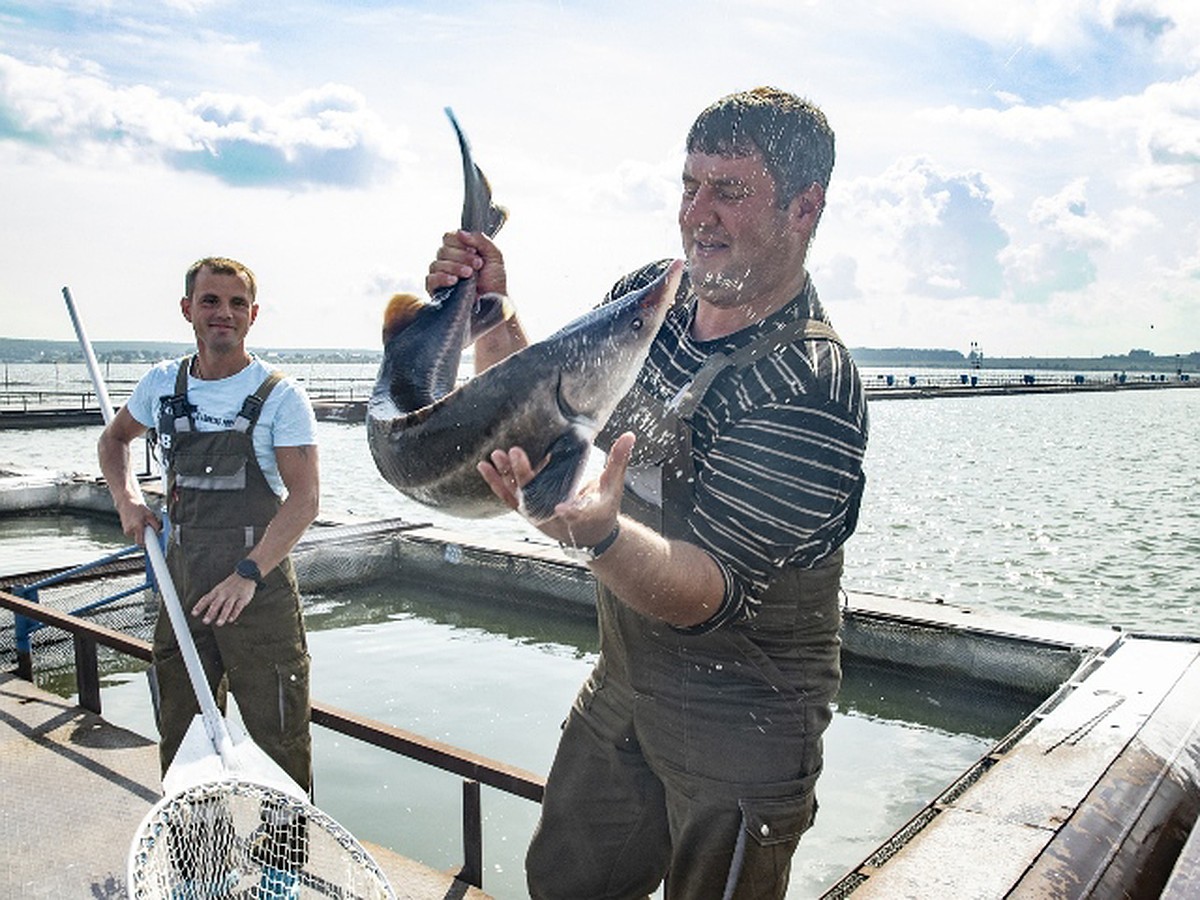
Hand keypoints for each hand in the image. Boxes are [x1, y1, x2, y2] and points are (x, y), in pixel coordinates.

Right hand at [117, 501, 161, 545]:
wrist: (126, 503)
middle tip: (148, 526)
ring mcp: (126, 531)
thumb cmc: (138, 508)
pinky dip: (138, 530)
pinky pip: (135, 533)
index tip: (152, 549)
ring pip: (138, 536)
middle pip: (141, 539)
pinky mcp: (125, 531)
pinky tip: (138, 522)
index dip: (147, 545)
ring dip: (142, 531)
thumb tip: (159, 533)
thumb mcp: (150, 514)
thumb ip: (156, 525)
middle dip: (146, 535)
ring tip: (141, 521)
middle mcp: (130, 531)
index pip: (141, 543)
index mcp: (136, 527)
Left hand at [191, 571, 256, 626]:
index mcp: (217, 591)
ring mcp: (233, 596)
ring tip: (219, 623)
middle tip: (205, 621)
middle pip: (216, 604)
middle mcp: (224, 594)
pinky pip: (238, 607)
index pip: (206, 599)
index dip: (199, 606)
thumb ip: (213, 599)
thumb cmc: (231, 584)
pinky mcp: (243, 598)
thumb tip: (207, 612)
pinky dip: (234, 613)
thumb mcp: (219, 588)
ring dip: (222, 615)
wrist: (245, 574)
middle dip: (210, 613)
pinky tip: (231, 620)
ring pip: (227, 606)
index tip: (194, 614)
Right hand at [426, 229, 507, 297]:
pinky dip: (441, 277)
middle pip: (442, 250)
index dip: (459, 241)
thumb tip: (461, 233)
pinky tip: (454, 281)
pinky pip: (430, 279)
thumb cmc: (495, 284)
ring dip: (454, 266)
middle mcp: (449, 262)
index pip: (449, 237)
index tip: (475, 250)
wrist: (495, 307)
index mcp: (461, 252)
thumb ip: (481, 240)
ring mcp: (441, 276)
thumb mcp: (495, 258)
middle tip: (477, 265)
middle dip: (461, 256)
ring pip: (436, 263)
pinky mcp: (436, 291)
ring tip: (469, 275)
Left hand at [478, 432, 634, 548]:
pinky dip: (497, 483)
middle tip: (516, 453)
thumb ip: (619, 461)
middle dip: (526, 477)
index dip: (571, 512)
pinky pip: (510, 497)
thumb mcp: (614, 488)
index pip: (577, 514)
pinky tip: (485, 466)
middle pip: (538, 499)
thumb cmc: (603, 509)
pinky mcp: (528, 511)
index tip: (564, 508)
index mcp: (582, 515)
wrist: (588, 536)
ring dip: (505, 477)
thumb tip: (630, 436)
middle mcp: (556, 518)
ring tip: (495, 456)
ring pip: (519, 498)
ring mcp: (539, 515)